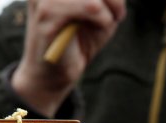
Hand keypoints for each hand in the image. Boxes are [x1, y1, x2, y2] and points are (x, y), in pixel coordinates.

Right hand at [11, 0, 125, 115]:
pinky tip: (100, 26)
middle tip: (118, 13)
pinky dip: (103, 18)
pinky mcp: (46, 14)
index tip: (116, 7)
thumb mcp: (101, 8)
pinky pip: (91, 6)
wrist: (56, 73)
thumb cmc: (79, 38)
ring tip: (107, 22)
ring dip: (108, 8)